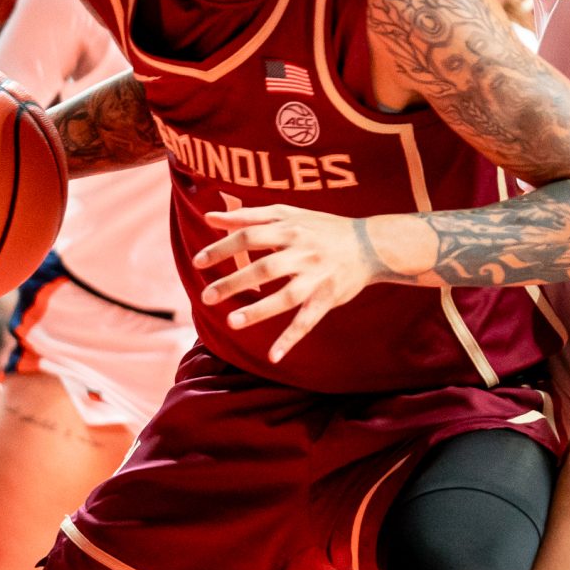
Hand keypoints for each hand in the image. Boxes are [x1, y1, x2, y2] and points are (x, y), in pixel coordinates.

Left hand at [195, 204, 387, 361]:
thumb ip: (248, 215)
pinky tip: (273, 356)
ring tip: (232, 322)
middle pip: (264, 267)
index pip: (249, 237)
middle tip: (206, 297)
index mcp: (289, 229)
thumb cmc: (321, 227)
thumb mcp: (288, 213)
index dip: (222, 248)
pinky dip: (291, 339)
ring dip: (259, 310)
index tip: (198, 263)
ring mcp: (316, 277)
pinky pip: (307, 321)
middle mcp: (302, 253)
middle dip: (234, 282)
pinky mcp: (327, 298)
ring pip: (286, 296)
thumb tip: (210, 216)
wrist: (370, 244)